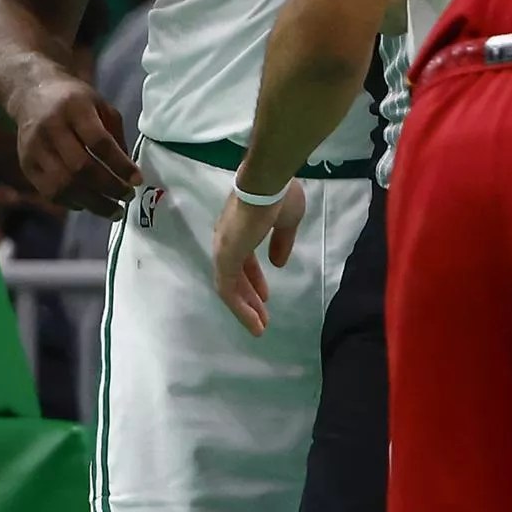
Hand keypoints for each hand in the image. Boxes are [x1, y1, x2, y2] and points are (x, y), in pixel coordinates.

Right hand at [10, 72, 140, 215]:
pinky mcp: (25, 163)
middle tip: (128, 197)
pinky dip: (71, 202)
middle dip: (108, 187)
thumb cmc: (76, 102)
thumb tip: (127, 172)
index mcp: (75, 109)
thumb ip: (116, 136)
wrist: (31, 94)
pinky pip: (48, 190)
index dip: (119, 164)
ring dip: (91, 202)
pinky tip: (89, 205)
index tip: (138, 180)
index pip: (99, 142)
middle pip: (80, 167)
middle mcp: (51, 128)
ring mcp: (34, 148)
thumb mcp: (101, 106)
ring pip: (62, 184)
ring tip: (114, 211)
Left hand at [210, 180, 306, 336]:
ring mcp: (224, 250)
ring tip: (259, 326)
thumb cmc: (279, 197)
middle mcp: (227, 242)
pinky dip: (239, 307)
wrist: (267, 184)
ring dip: (244, 308)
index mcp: (241, 232)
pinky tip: (254, 319)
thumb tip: (278, 263)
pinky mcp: (226, 258)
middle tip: (261, 318)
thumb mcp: (287, 223)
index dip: (255, 280)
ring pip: (229, 287)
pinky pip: (228, 289)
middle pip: (234, 278)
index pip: (244, 262)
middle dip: (249, 299)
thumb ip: (281, 243)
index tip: (266, 296)